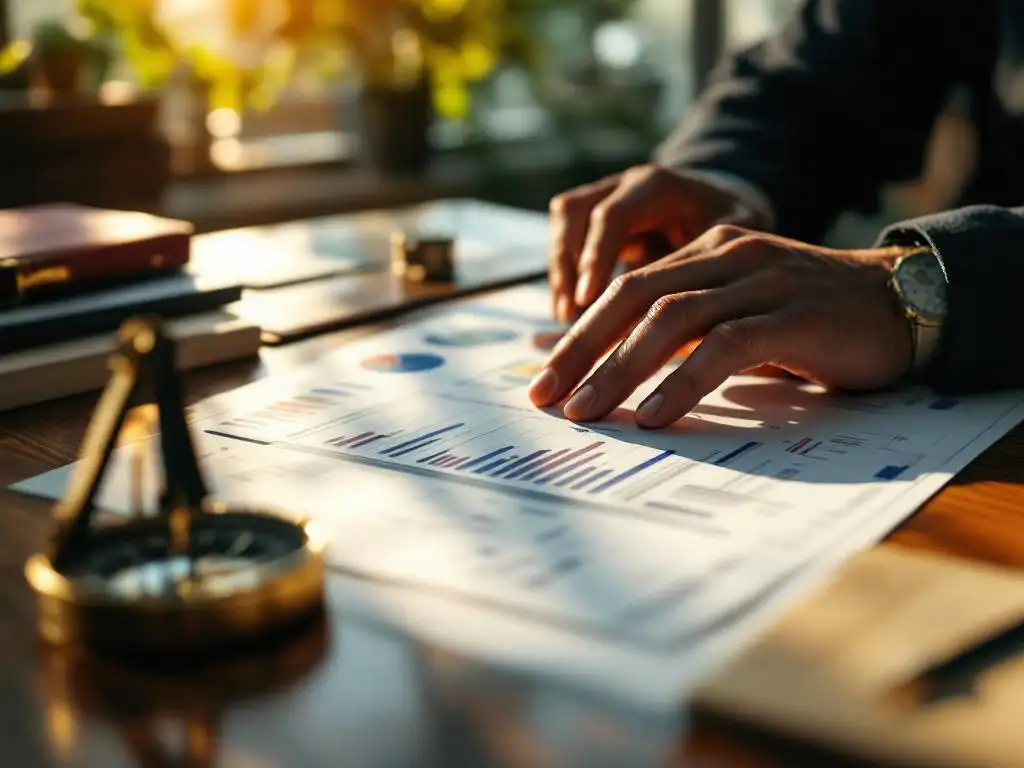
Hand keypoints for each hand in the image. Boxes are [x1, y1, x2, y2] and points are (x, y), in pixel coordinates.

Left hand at [529, 225, 915, 427]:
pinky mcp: (794, 315)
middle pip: (633, 298)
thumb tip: (604, 366)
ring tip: (588, 413)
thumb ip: (675, 333)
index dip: (577, 335)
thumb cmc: (807, 320)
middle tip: (546, 396)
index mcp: (705, 254)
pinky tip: (656, 412)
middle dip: (582, 349)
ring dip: (621, 369)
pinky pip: (726, 344)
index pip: (624, 290)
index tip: (541, 380)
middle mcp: (726, 257)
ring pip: (672, 319)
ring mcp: (761, 281)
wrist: (901, 302)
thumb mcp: (732, 317)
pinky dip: (685, 379)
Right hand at [547, 164, 767, 322]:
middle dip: (567, 266)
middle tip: (568, 315)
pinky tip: (572, 314)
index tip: (588, 300)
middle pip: (574, 213)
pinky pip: (565, 238)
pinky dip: (564, 274)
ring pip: (563, 222)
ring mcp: (604, 196)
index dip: (596, 257)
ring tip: (566, 318)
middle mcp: (623, 185)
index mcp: (658, 187)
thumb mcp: (738, 234)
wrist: (720, 204)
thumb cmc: (732, 224)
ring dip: (560, 269)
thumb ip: (714, 260)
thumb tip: (692, 310)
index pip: (613, 215)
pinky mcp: (594, 218)